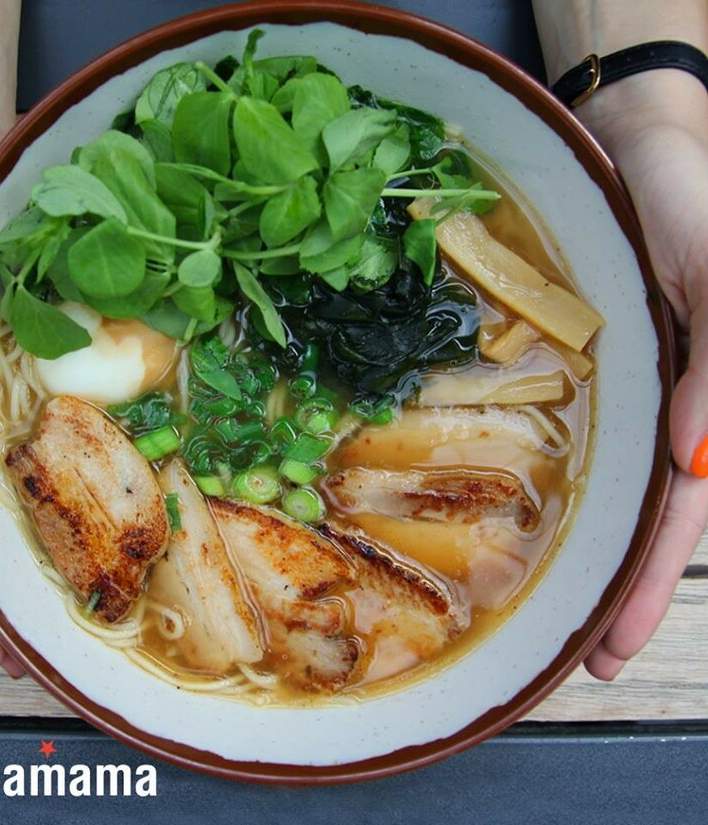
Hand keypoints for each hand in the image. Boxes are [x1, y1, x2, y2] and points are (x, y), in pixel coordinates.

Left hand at [578, 73, 707, 678]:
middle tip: (582, 657)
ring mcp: (628, 386)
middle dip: (620, 589)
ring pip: (613, 482)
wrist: (646, 145)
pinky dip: (558, 471)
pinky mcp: (588, 361)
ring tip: (551, 606)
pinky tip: (530, 504)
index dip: (651, 581)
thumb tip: (701, 460)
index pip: (683, 510)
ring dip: (587, 544)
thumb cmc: (697, 200)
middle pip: (646, 516)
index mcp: (702, 399)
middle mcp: (666, 405)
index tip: (616, 647)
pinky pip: (576, 427)